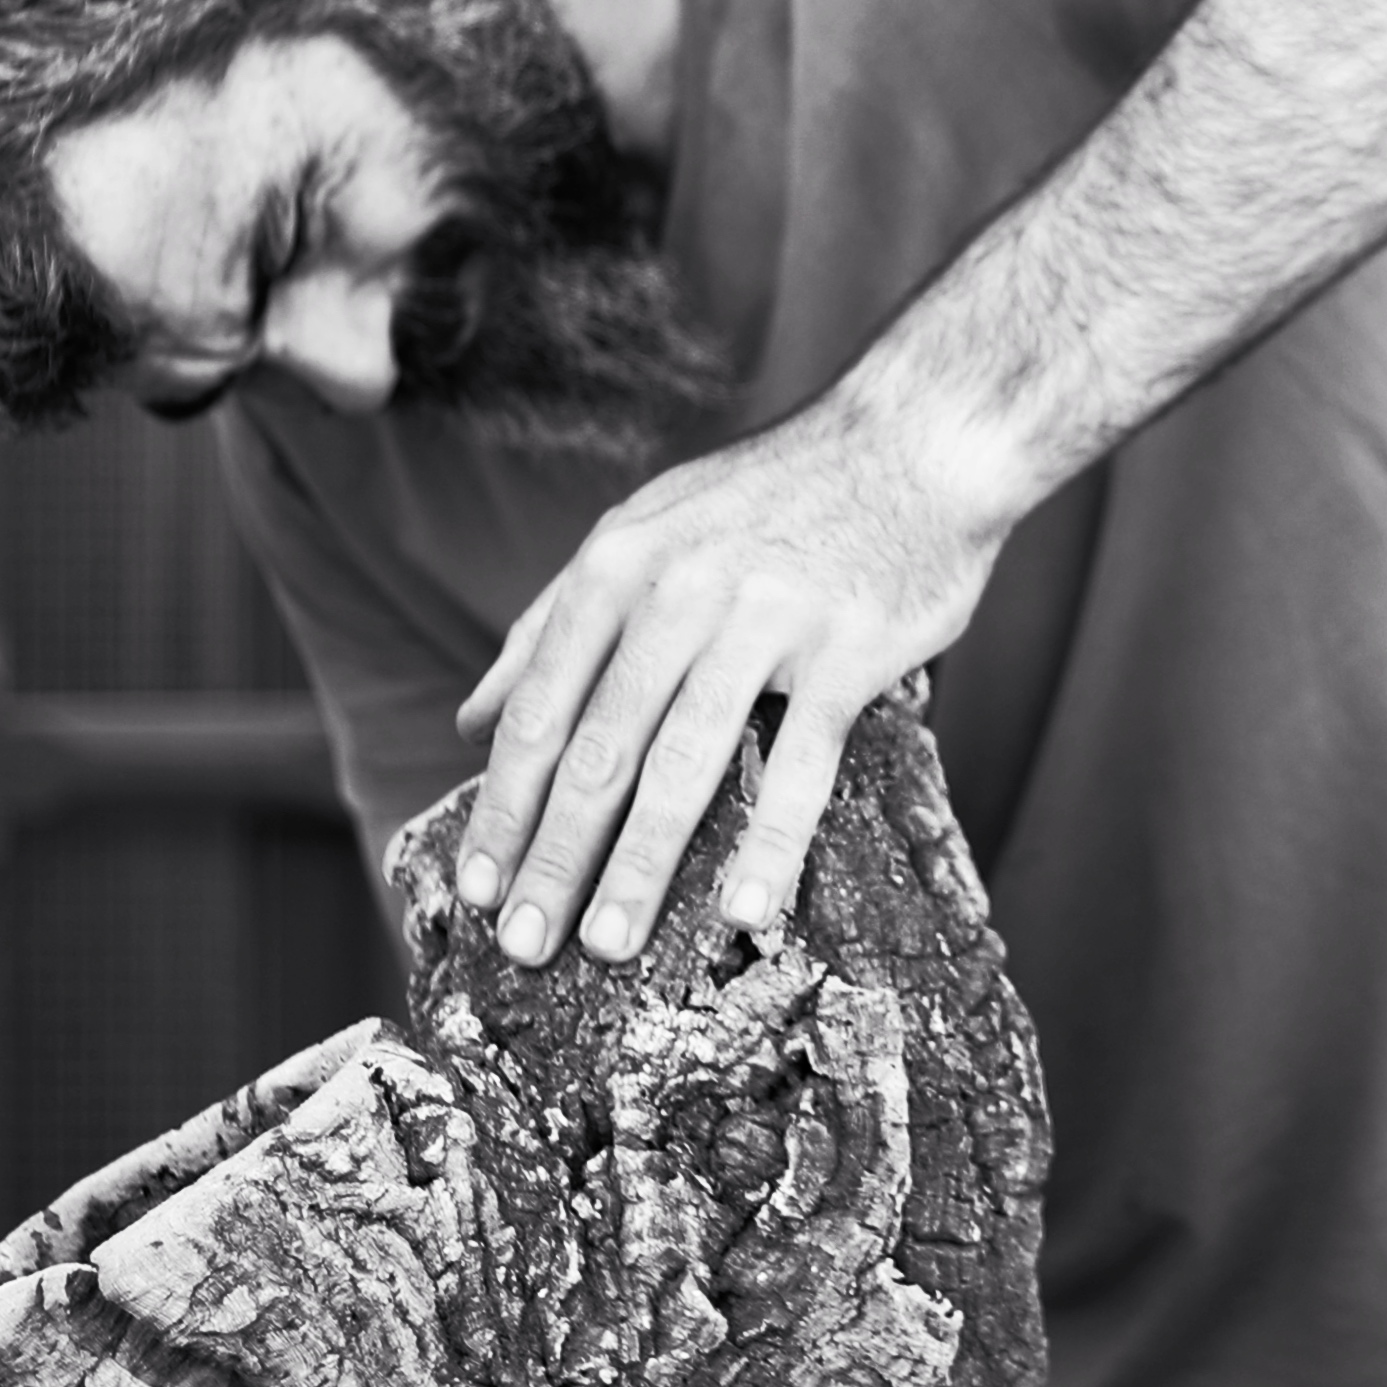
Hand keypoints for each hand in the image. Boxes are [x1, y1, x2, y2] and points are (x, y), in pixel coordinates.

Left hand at [447, 386, 1003, 967]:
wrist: (915, 440)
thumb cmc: (772, 497)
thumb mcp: (644, 531)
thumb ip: (553, 622)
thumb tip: (471, 717)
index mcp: (617, 565)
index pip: (538, 709)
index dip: (502, 806)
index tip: (477, 888)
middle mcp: (679, 592)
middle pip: (598, 750)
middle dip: (553, 857)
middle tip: (524, 945)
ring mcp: (765, 620)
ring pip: (685, 765)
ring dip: (638, 866)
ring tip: (606, 944)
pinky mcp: (848, 650)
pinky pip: (801, 764)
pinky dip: (770, 844)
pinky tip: (745, 912)